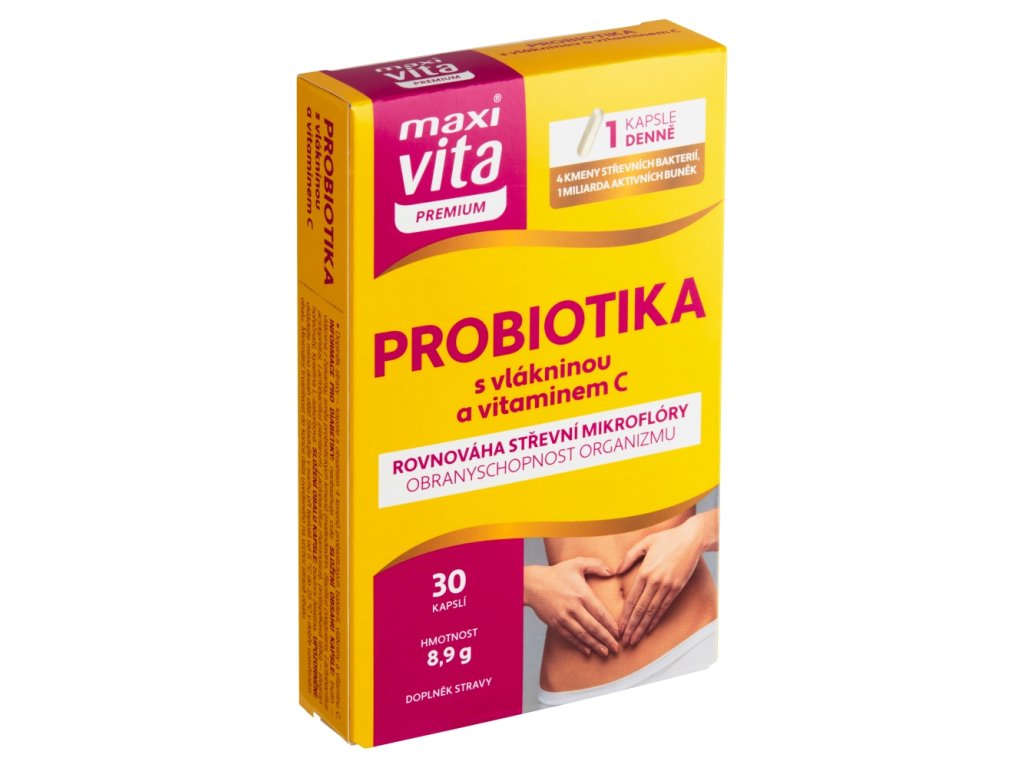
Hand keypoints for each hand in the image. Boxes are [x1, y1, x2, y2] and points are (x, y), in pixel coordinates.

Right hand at [524, 558, 619, 656]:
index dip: (611, 625)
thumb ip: (596, 565)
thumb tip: (612, 571)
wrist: (532, 584)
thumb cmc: (556, 573)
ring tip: (605, 652)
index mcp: (582, 594)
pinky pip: (570, 637)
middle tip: (617, 648)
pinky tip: (588, 651)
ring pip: (583, 635)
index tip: (619, 633)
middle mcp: (574, 608)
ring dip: (595, 645)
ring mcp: (564, 617)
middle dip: (606, 639)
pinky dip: (580, 645)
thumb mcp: (577, 563)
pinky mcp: (556, 624)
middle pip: (594, 627)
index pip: (600, 613)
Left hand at [616, 514, 713, 645]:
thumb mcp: (644, 543)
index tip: (620, 627)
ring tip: (635, 639)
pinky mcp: (677, 588)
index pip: (632, 600)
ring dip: (643, 627)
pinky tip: (650, 628)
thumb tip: (615, 570)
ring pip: (652, 612)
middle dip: (632, 627)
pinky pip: (664, 607)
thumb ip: (629, 557)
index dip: (625, 616)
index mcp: (645, 572)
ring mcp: (667, 587)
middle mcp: (655, 582)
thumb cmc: (666, 539)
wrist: (691, 539)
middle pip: (641, 610)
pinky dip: (656, 620)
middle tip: (625, 641)